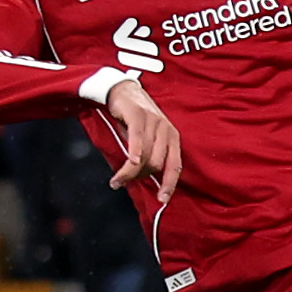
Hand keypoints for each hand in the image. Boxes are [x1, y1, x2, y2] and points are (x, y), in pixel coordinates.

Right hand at [102, 76, 180, 201]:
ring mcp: (153, 121)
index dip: (169, 185)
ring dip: (129, 172)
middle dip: (139, 177)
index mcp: (172, 137)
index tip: (162, 200)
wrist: (122, 91)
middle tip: (123, 182)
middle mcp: (166, 129)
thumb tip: (143, 180)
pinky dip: (134, 154)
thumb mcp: (147, 139)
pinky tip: (127, 165)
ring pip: (145, 155)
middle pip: (156, 164)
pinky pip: (138, 139)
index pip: (175, 166)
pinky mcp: (138, 114)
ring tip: (116, 181)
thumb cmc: (134, 119)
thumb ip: (149, 156)